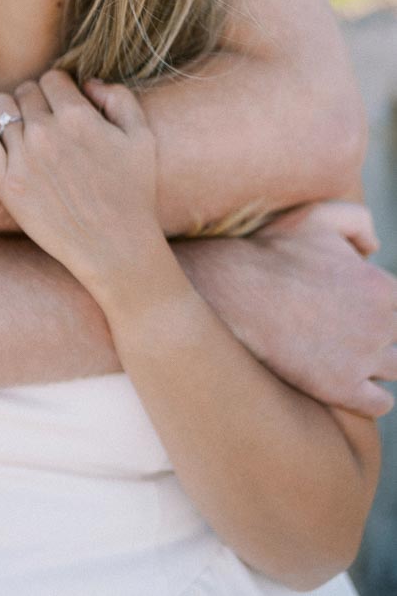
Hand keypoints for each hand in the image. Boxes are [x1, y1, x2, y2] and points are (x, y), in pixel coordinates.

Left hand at [0, 70, 163, 291]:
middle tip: (42, 118)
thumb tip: (89, 83)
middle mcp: (45, 132)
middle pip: (24, 91)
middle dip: (34, 99)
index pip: (51, 78)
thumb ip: (119, 97)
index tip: (61, 103)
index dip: (58, 88)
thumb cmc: (133, 192)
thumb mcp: (142, 136)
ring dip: (7, 110)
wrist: (114, 246)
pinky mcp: (5, 182)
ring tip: (16, 123)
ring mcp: (22, 157)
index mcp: (77, 116)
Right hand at [184, 200, 396, 416]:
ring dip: (383, 363)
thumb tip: (375, 248)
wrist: (236, 292)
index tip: (362, 303)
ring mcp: (362, 360)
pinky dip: (375, 397)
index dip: (383, 301)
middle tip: (354, 327)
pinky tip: (358, 386)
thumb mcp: (317, 216)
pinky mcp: (341, 389)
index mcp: (380, 285)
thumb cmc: (274, 250)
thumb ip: (358, 221)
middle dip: (384, 331)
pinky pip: (380, 404)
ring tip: (357, 356)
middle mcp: (380, 324)